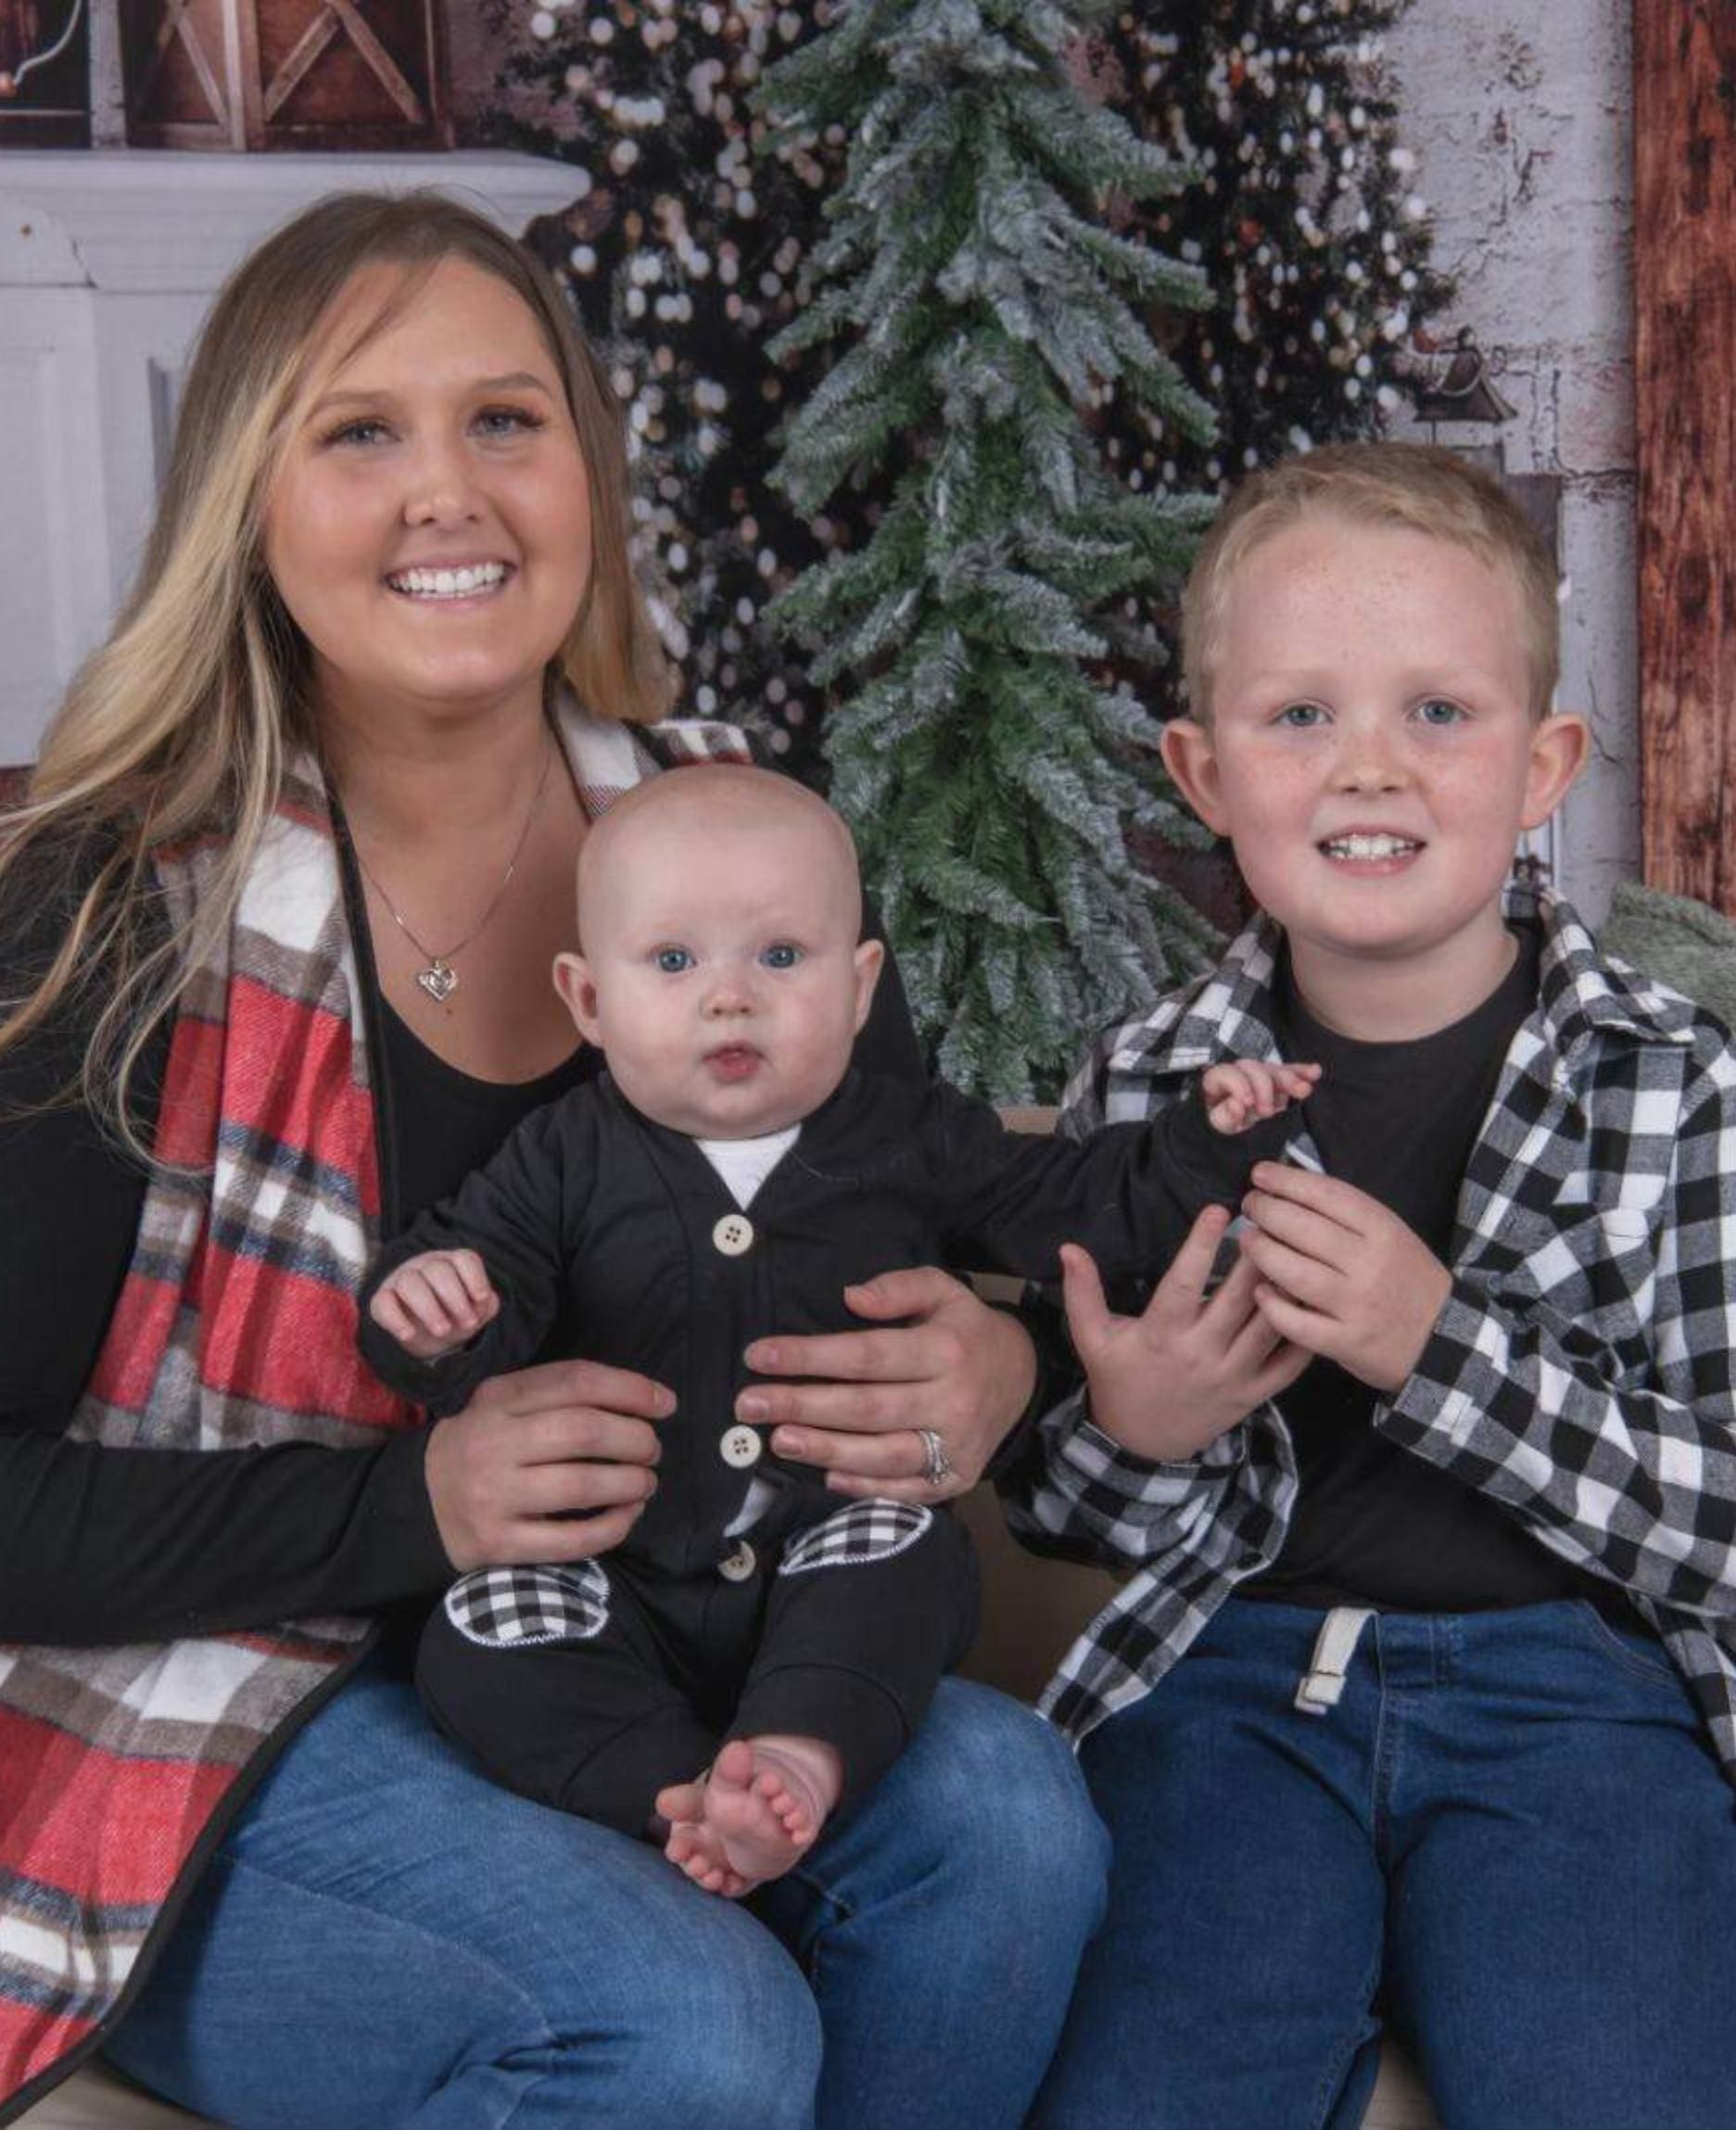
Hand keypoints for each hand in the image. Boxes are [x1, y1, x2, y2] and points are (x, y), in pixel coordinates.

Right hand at [370, 1248, 499, 1358]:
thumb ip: (485, 1305)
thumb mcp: (476, 1312)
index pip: (464, 1259)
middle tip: (467, 1324)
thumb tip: (483, 1302)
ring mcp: (402, 1280)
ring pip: (410, 1282)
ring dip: (428, 1308)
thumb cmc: (456, 1316)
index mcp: (453, 1264)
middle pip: (438, 1270)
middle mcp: (426, 1266)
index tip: (481, 1299)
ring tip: (442, 1330)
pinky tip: (409, 1335)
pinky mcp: (382, 1300)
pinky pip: (382, 1302)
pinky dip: (395, 1319)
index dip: (475, 1278)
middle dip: (455, 1298)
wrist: (429, 1338)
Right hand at [423, 1359, 672, 1570]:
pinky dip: (613, 1526)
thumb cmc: (483, 1444)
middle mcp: (492, 1443)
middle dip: (635, 1439)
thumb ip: (561, 1393)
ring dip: (631, 1483)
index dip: (630, 1389)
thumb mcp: (506, 1402)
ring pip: (583, 1486)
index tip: (665, 1404)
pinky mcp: (498, 1543)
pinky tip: (627, 1514)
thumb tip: (648, 1398)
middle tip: (651, 1449)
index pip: (575, 1381)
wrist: (419, 1502)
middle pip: (584, 1431)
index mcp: (498, 1398)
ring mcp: (493, 1496)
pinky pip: (571, 1540)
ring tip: (645, 1482)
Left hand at [735, 1266, 1036, 1500]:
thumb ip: (899, 1288)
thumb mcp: (943, 1291)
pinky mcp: (957, 1478)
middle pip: (867, 1408)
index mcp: (946, 1350)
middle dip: (802, 1405)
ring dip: (825, 1449)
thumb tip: (851, 1297)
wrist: (1023, 1378)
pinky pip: (905, 1489)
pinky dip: (864, 1485)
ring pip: (884, 1453)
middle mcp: (953, 1400)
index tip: (759, 1355)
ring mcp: (957, 1446)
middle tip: (749, 1404)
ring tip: (778, 1440)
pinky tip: (825, 1476)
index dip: (809, 1356)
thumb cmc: (964, 1331)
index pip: (866, 1355)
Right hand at [1060, 1206, 1309, 1460]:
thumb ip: (1081, 1291)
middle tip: (1272, 1219)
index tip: (1219, 1210)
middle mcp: (1200, 1354)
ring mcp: (1231, 1377)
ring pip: (1269, 1327)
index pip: (1182, 1283)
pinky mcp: (1253, 1395)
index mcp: (1161, 1336)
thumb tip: (1068, 1247)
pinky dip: (1304, 1335)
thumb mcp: (1092, 1338)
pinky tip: (1312, 1303)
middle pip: (1238, 1299)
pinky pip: (1288, 1365)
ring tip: (1296, 1252)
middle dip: (1257, 1256)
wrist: (1142, 1444)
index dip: (1201, 1245)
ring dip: (1285, 1289)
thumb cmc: (1118, 1380)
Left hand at [1200, 1058, 1320, 1133]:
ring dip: (1290, 1078)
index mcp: (1215, 1082)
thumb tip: (1236, 1105)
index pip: (1225, 1073)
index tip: (1247, 1102)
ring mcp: (1257, 1077)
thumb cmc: (1218, 1132)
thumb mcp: (1217, 1128)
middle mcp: (1236, 1074)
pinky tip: (1314, 1072)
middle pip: (1252, 1067)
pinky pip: (1289, 1074)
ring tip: (1304, 1091)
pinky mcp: (1274, 1084)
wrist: (1227, 1144)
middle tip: (1267, 1111)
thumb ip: (1224, 1116)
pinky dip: (1301, 1073)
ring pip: (1273, 1070)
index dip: (1237, 1084)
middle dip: (1264, 1085)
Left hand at [1240, 1163, 1452, 1392]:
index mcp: (1384, 1231)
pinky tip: (1260, 1291)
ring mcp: (1357, 1305)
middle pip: (1303, 1229)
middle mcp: (1370, 1264)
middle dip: (1266, 1211)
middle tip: (1251, 1205)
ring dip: (1261, 1252)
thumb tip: (1294, 1185)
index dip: (1287, 1181)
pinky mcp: (1346, 1341)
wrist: (1444, 1338)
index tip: (1260, 1174)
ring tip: (1248, 1240)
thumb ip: (1350, 1215)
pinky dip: (1272, 1305)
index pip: (1327, 1195)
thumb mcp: (1392, 1236)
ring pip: (1293, 1272)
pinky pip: (1296, 1322)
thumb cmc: (1407, 1279)